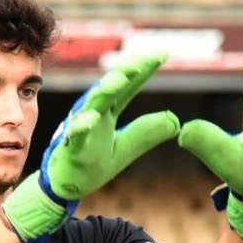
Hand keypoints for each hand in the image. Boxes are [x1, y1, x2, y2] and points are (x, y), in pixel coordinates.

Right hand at [1, 54, 179, 242]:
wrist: (67, 187)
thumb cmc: (92, 163)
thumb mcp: (125, 148)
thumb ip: (146, 133)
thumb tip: (176, 121)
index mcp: (108, 111)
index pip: (128, 86)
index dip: (144, 70)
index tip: (164, 55)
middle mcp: (94, 113)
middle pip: (110, 87)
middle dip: (125, 71)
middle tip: (143, 60)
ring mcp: (81, 127)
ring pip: (92, 104)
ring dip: (105, 90)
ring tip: (120, 80)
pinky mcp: (71, 147)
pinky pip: (75, 134)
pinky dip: (82, 125)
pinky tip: (91, 118)